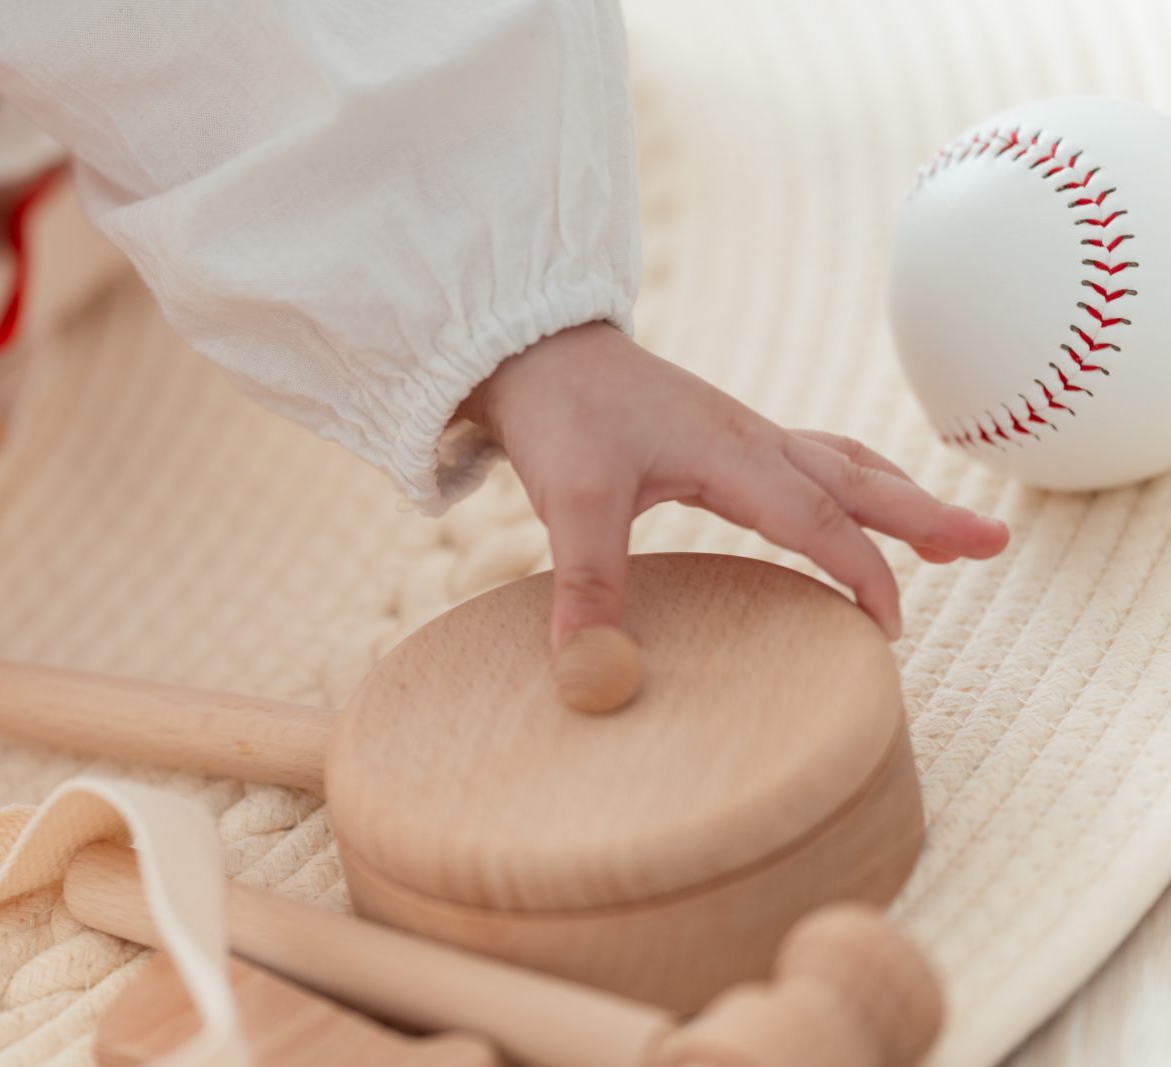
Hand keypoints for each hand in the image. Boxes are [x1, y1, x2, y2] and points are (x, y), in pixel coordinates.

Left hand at [456, 323, 1009, 646]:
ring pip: (842, 466)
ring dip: (899, 497)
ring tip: (951, 533)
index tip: (889, 626)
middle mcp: (751, 440)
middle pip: (860, 480)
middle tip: (994, 544)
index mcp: (732, 455)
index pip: (818, 521)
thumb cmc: (560, 414)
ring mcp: (740, 434)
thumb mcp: (567, 501)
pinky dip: (846, 485)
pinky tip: (845, 504)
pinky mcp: (720, 436)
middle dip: (927, 517)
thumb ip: (586, 585)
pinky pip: (808, 460)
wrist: (534, 345)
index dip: (859, 572)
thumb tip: (588, 675)